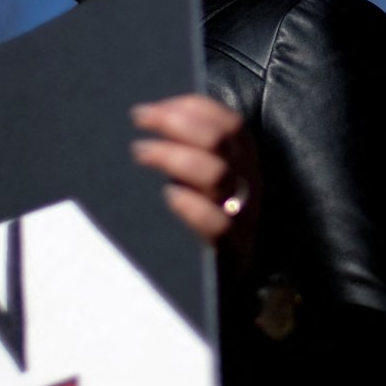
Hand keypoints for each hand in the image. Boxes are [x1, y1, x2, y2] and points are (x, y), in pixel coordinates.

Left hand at [131, 94, 259, 250]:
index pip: (226, 121)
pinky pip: (217, 223)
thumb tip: (150, 115)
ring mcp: (242, 213)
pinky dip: (191, 205)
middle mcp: (246, 180)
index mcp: (243, 159)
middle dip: (176, 122)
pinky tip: (168, 196)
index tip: (152, 106)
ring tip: (141, 153)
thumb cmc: (201, 218)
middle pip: (219, 138)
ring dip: (173, 156)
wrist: (219, 280)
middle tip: (139, 120)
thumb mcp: (199, 177)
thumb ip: (187, 148)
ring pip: (216, 174)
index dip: (190, 106)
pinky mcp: (232, 247)